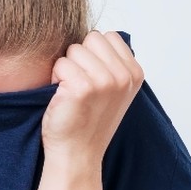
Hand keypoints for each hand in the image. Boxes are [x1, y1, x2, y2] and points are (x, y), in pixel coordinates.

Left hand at [41, 30, 143, 163]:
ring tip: (72, 93)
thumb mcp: (114, 90)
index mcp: (135, 73)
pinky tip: (63, 98)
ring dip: (66, 68)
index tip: (93, 79)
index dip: (93, 54)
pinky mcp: (83, 87)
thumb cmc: (89, 121)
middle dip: (80, 57)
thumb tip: (96, 36)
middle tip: (80, 86)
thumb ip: (113, 63)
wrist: (77, 154)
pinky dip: (56, 79)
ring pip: (74, 50)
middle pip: (91, 38)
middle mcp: (124, 76)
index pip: (107, 36)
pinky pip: (61, 64)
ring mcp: (105, 81)